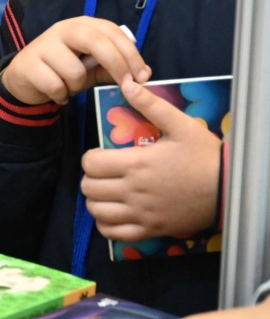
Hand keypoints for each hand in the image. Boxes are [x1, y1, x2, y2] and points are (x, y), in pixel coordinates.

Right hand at [1, 16, 150, 104]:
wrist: (24, 78)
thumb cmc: (63, 70)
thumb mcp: (91, 68)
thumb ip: (114, 67)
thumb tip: (143, 75)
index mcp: (82, 25)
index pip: (111, 31)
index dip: (131, 53)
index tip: (143, 76)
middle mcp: (63, 29)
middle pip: (96, 41)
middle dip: (117, 65)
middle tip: (127, 86)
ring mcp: (44, 45)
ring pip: (75, 71)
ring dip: (78, 86)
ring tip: (70, 87)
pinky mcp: (29, 64)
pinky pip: (56, 85)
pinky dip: (61, 95)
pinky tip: (57, 94)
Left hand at [81, 75, 221, 240]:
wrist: (229, 188)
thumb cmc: (205, 156)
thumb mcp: (181, 125)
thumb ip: (150, 105)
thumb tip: (127, 84)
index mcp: (136, 163)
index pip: (89, 164)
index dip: (90, 158)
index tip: (102, 156)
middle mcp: (133, 190)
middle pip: (88, 188)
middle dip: (91, 178)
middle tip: (104, 173)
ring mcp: (141, 213)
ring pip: (97, 211)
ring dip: (96, 201)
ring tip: (107, 192)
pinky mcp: (151, 229)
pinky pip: (114, 234)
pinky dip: (106, 224)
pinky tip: (114, 213)